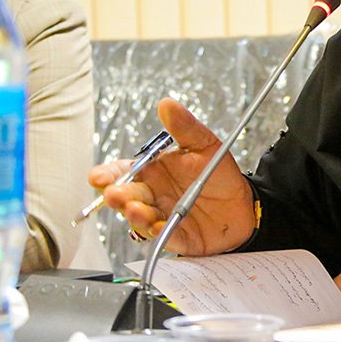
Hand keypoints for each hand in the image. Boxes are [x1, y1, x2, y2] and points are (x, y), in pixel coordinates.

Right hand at [87, 98, 255, 254]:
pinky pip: (167, 236)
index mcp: (152, 172)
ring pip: (141, 219)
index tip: (97, 177)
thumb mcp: (204, 145)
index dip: (107, 175)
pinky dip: (160, 234)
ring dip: (135, 216)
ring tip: (134, 209)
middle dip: (117, 196)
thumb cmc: (218, 173)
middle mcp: (152, 196)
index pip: (122, 173)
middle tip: (114, 195)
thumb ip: (184, 127)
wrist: (243, 202)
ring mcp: (162, 216)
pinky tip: (158, 227)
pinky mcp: (179, 236)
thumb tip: (167, 104)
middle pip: (127, 197)